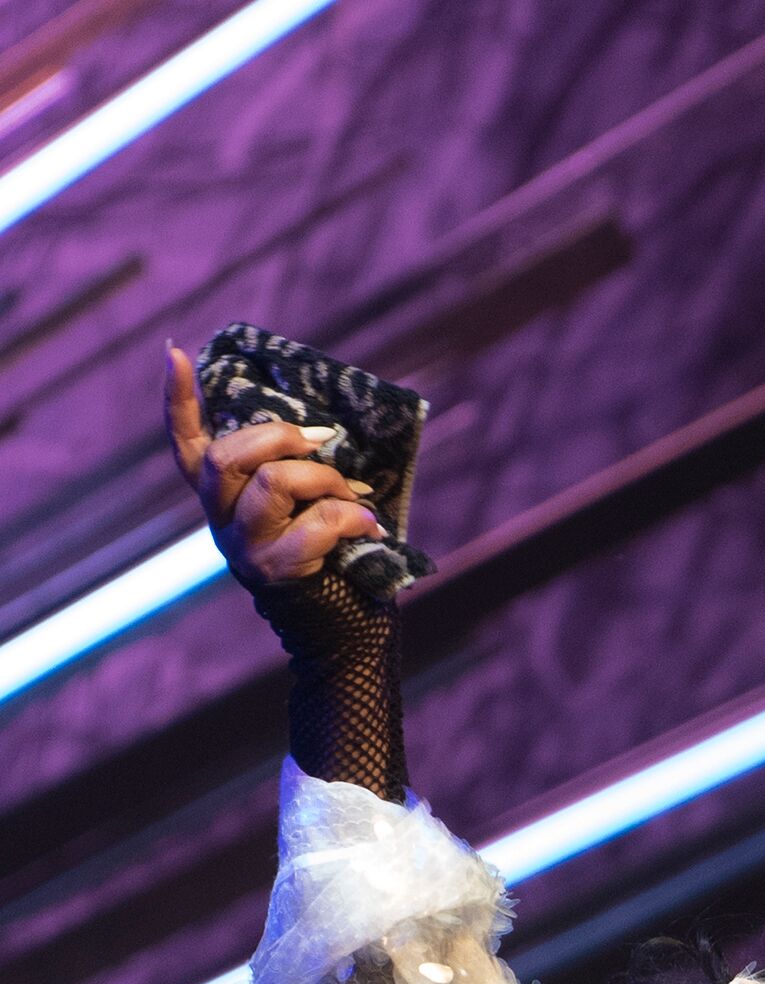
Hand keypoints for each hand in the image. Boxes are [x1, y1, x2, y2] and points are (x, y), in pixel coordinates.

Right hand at [162, 341, 381, 593]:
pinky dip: (350, 516)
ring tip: (354, 492)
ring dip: (324, 479)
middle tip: (321, 442)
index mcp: (219, 497)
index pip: (186, 444)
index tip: (174, 352)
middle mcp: (219, 520)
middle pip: (227, 456)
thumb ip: (288, 468)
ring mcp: (242, 547)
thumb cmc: (322, 552)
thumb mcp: (297, 503)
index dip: (177, 401)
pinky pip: (316, 524)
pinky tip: (369, 522)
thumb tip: (320, 431)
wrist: (337, 628)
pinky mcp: (275, 570)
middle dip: (279, 437)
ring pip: (272, 483)